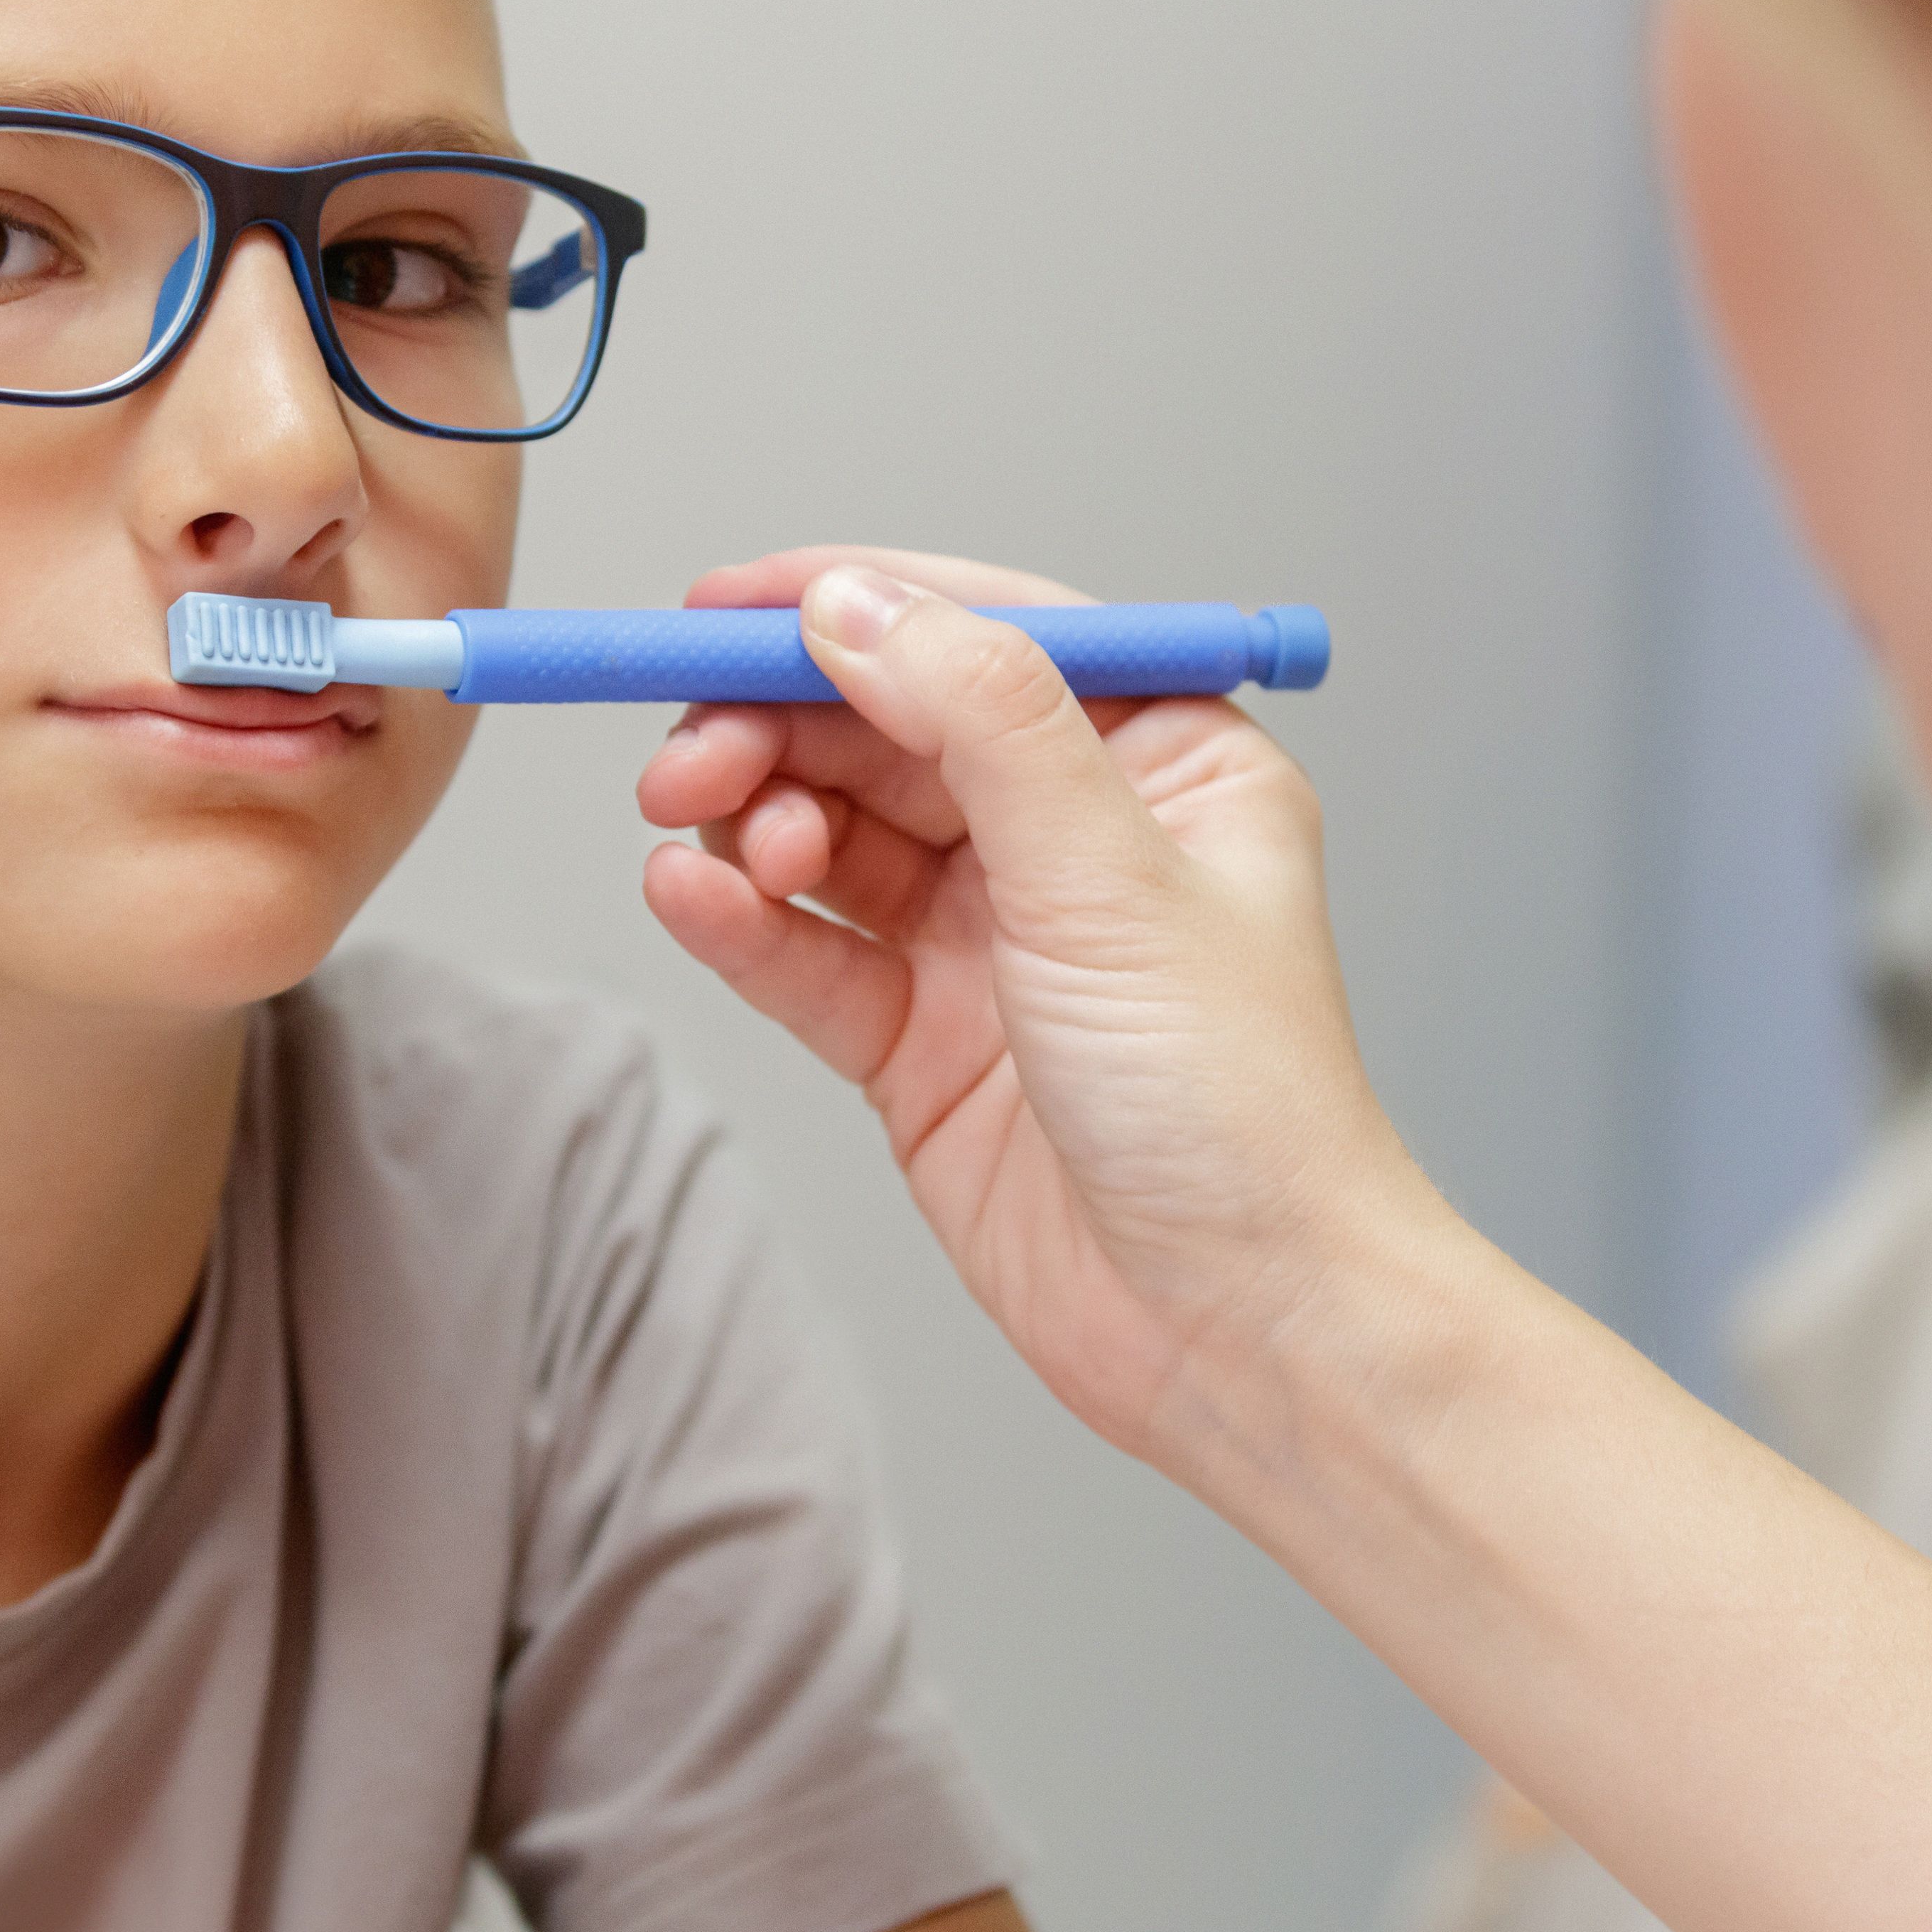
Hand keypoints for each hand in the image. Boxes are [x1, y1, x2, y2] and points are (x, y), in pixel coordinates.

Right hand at [637, 546, 1460, 1467]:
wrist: (1242, 1328)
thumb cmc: (1241, 1108)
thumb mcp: (1114, 873)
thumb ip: (981, 720)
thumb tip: (854, 603)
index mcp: (1160, 761)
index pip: (982, 635)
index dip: (848, 606)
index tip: (718, 608)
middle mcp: (1071, 838)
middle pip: (882, 730)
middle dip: (773, 726)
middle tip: (691, 755)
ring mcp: (989, 943)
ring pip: (828, 835)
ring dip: (753, 821)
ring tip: (707, 840)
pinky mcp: (921, 1045)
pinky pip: (806, 952)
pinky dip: (741, 920)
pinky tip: (689, 897)